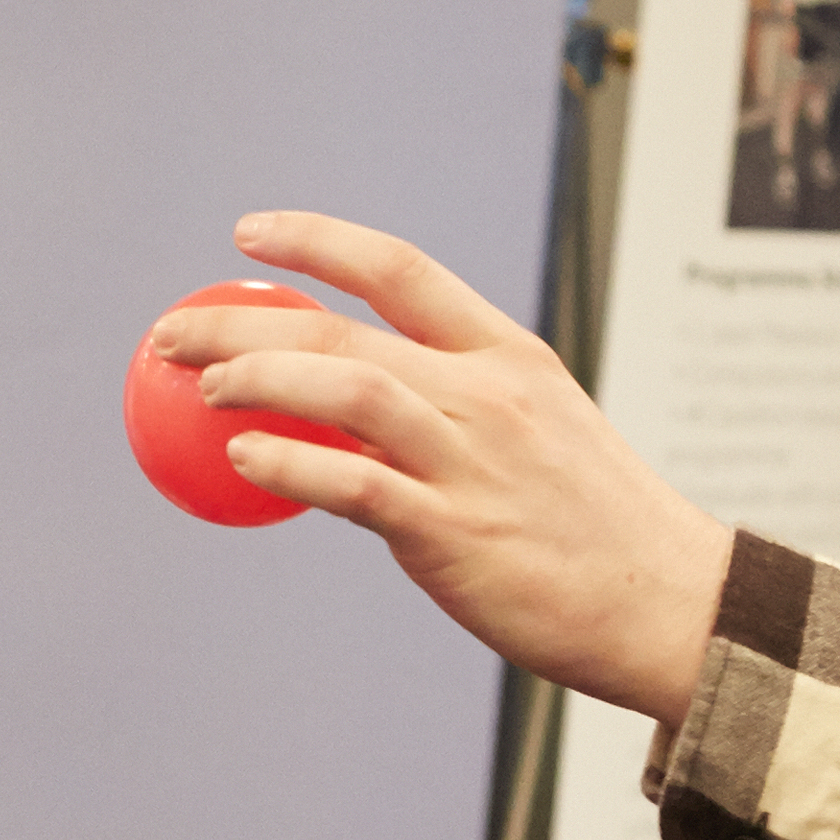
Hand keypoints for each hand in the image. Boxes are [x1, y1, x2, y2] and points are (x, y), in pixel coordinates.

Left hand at [141, 210, 739, 723]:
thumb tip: (351, 417)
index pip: (399, 270)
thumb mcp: (536, 436)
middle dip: (243, 321)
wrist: (667, 603)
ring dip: (259, 379)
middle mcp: (487, 395)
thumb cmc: (595, 528)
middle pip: (345, 331)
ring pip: (346, 390)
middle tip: (172, 332)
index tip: (247, 236)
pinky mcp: (454, 532)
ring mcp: (472, 460)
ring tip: (201, 389)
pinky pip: (353, 484)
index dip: (315, 242)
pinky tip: (241, 456)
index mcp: (509, 356)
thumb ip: (454, 412)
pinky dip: (289, 463)